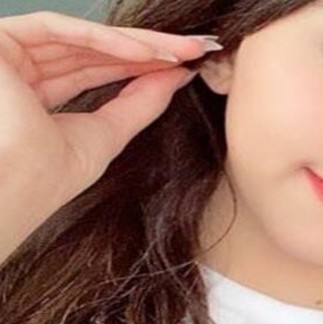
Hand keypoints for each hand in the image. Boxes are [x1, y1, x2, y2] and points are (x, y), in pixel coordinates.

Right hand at [0, 11, 219, 262]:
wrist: (14, 189)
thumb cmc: (46, 177)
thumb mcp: (107, 134)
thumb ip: (141, 102)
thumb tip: (179, 75)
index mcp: (38, 98)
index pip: (98, 70)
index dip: (142, 65)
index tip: (186, 64)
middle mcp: (21, 74)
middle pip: (94, 50)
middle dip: (148, 49)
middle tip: (195, 48)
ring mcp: (8, 57)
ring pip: (82, 36)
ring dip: (136, 44)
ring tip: (180, 52)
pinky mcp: (0, 42)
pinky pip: (58, 29)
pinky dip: (105, 38)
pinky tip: (147, 52)